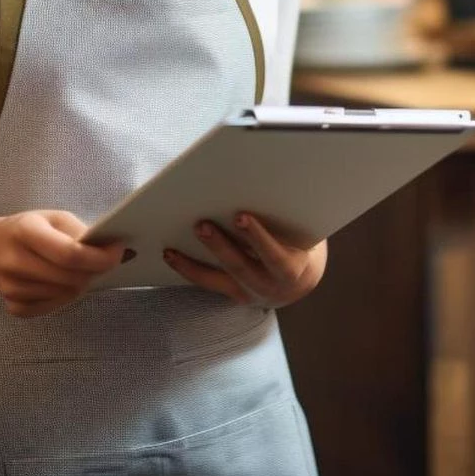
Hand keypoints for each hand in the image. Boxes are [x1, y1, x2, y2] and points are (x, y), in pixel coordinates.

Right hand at [0, 209, 126, 317]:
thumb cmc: (29, 229)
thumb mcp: (53, 218)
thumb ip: (80, 233)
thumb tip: (111, 250)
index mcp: (25, 230)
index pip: (70, 254)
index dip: (100, 257)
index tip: (119, 251)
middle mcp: (14, 261)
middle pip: (71, 278)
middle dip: (95, 271)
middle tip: (104, 260)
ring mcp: (11, 288)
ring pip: (66, 295)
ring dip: (81, 283)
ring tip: (78, 268)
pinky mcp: (13, 307)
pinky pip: (54, 307)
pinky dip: (65, 296)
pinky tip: (59, 281)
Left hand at [164, 214, 326, 307]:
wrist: (300, 279)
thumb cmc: (300, 242)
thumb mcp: (304, 232)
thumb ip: (288, 218)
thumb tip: (265, 183)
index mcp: (292, 269)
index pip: (275, 255)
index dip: (258, 237)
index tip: (241, 216)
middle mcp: (270, 285)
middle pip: (241, 266)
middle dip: (219, 245)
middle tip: (201, 224)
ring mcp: (249, 291)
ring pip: (219, 277)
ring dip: (194, 262)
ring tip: (172, 246)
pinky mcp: (233, 292)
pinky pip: (208, 283)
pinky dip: (187, 268)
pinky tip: (169, 254)